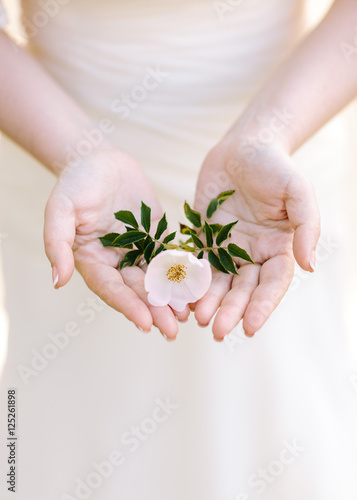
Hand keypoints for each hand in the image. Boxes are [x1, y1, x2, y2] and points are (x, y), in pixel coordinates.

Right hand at [44, 147, 186, 339]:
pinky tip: (197, 287)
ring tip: (188, 317)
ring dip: (171, 299)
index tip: (146, 323)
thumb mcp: (60, 208)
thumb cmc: (77, 182)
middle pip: (137, 290)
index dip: (127, 306)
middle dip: (155, 310)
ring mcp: (137, 251)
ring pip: (156, 280)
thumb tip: (58, 281)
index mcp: (92, 261)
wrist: (100, 160)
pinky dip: (183, 274)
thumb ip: (56, 242)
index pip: (110, 289)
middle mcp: (115, 262)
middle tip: (173, 331)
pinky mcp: (156, 239)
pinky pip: (170, 259)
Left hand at [193, 139, 319, 339]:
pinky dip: (188, 280)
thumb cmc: (275, 166)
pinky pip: (195, 263)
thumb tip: (310, 267)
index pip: (272, 285)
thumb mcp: (298, 192)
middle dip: (230, 311)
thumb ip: (307, 227)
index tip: (249, 328)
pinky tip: (179, 296)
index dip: (262, 307)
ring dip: (208, 302)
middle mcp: (252, 254)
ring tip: (197, 319)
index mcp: (277, 248)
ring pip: (217, 282)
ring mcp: (226, 248)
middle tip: (217, 331)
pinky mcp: (203, 239)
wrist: (243, 147)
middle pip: (242, 289)